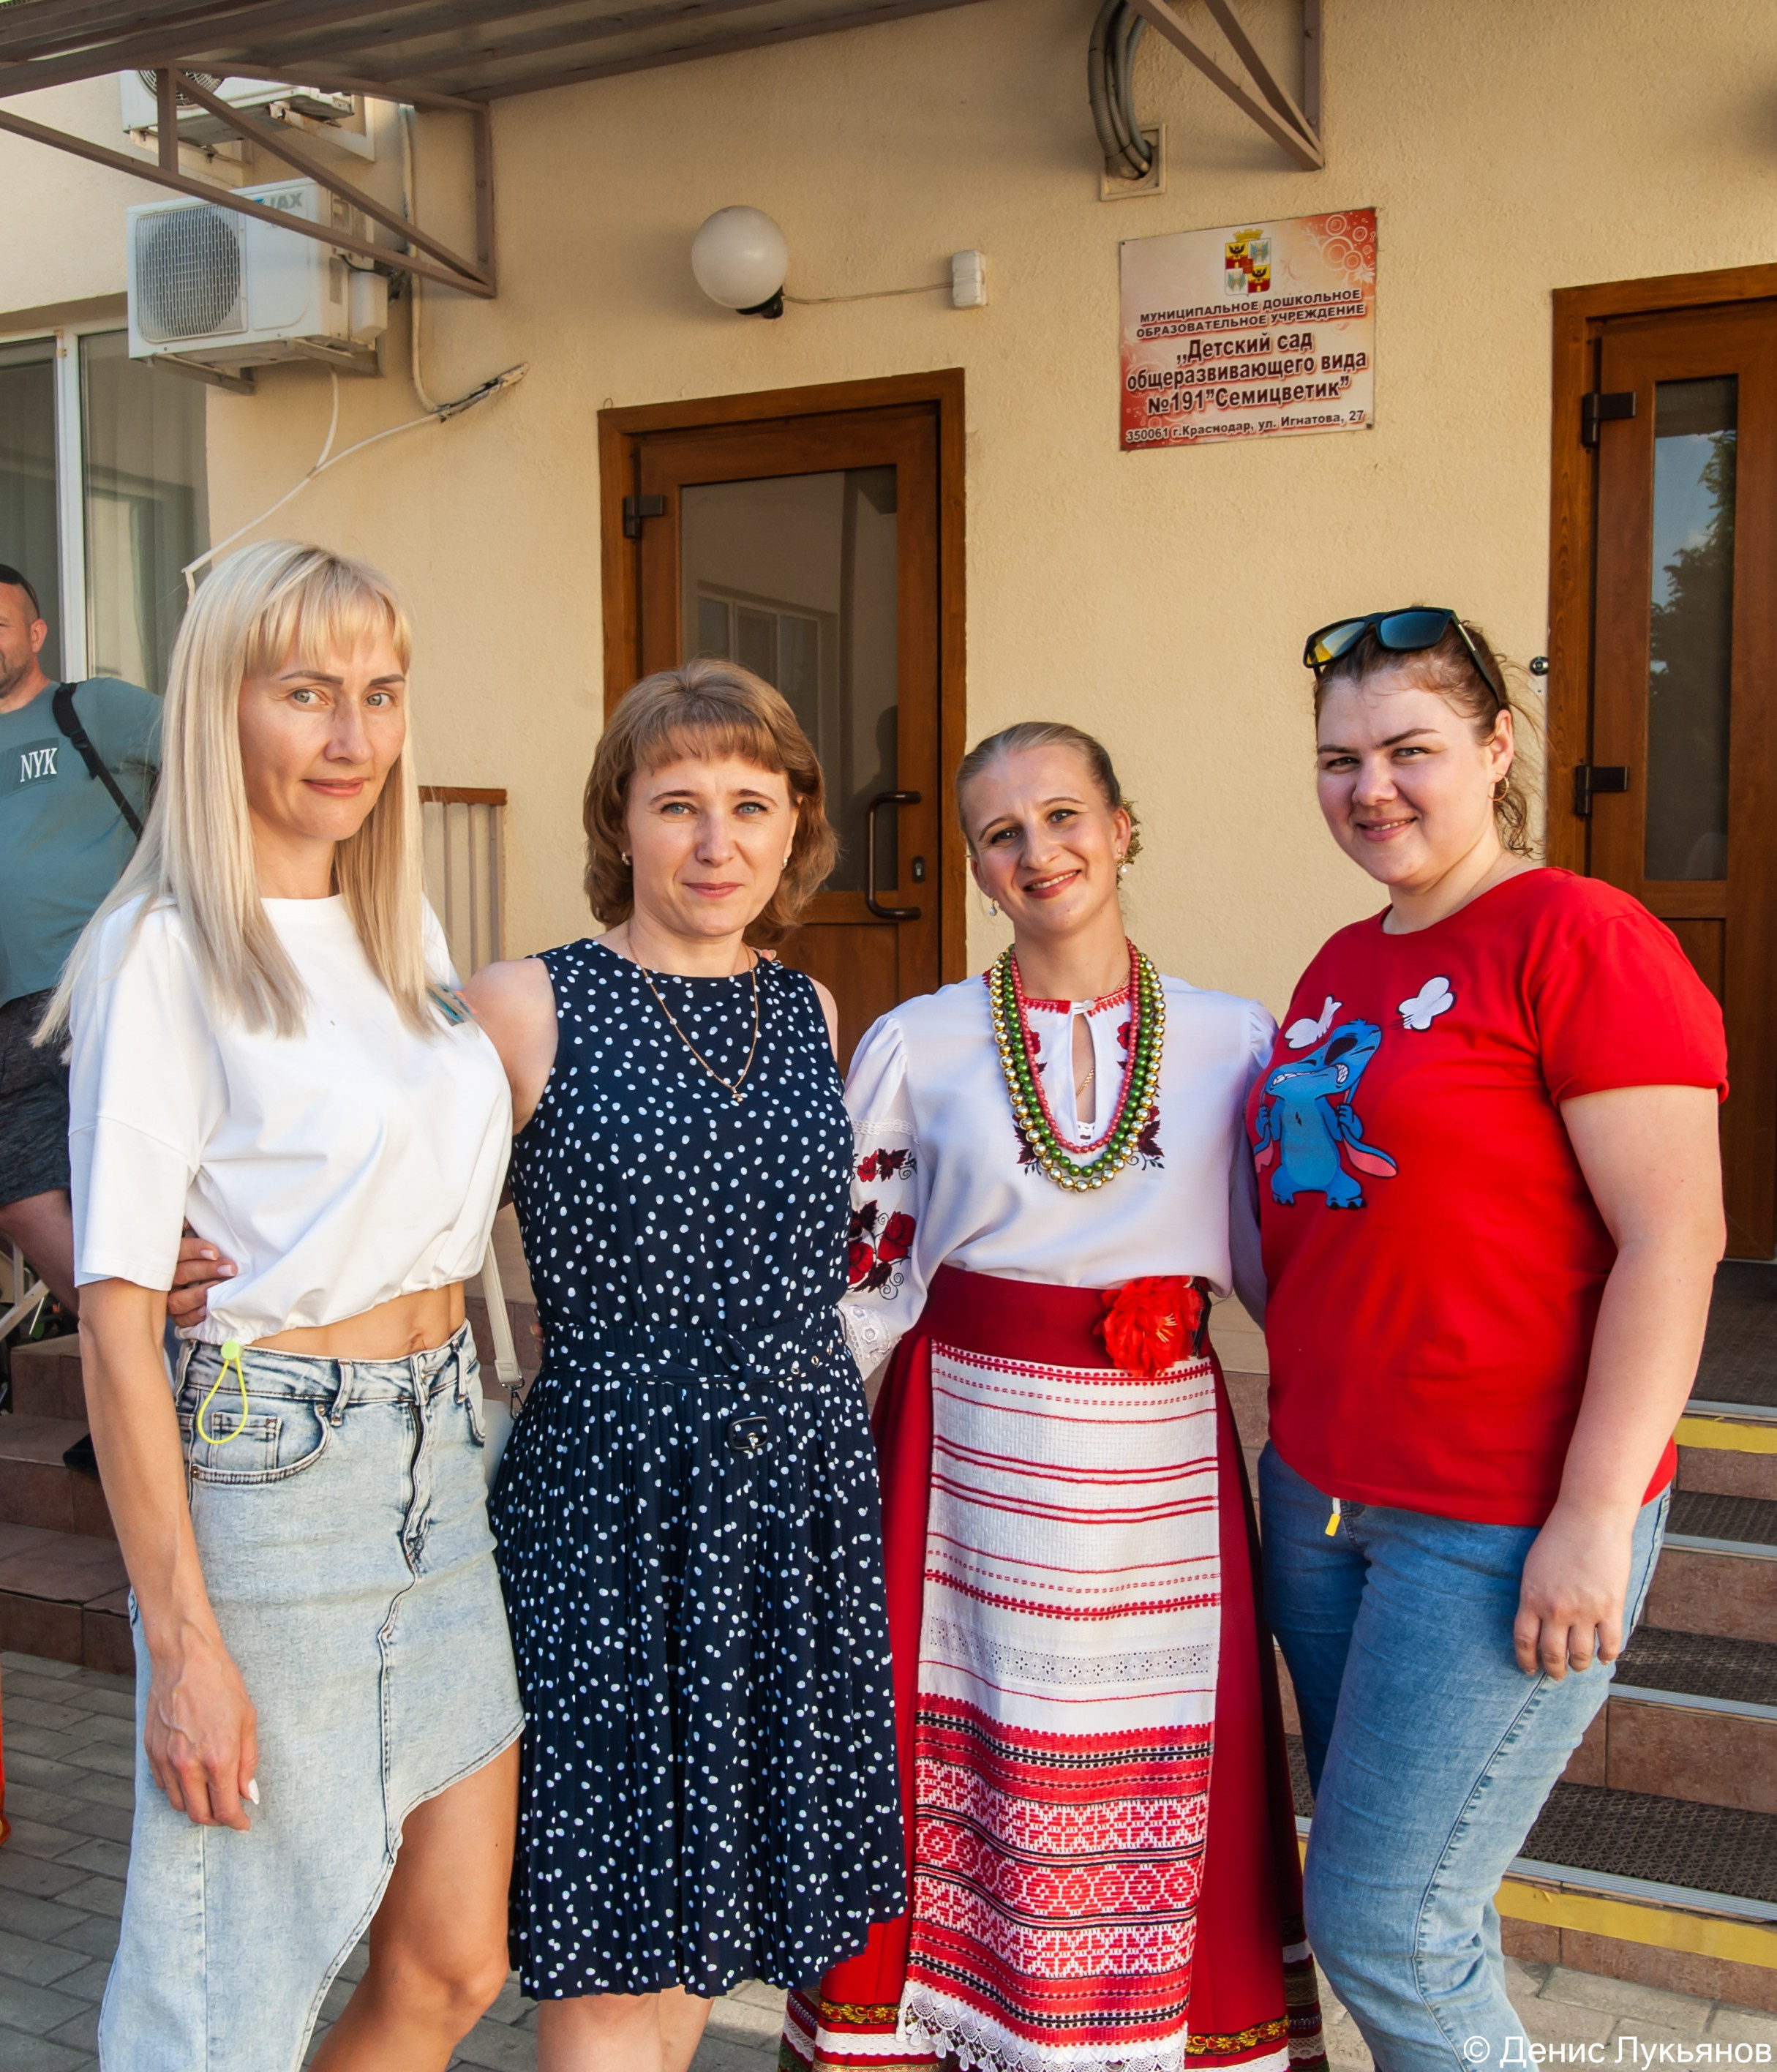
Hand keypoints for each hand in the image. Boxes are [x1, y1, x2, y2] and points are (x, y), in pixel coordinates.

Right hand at [145, 1627, 258, 1828]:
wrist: (185, 1658)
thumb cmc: (222, 1683)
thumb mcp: (248, 1719)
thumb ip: (248, 1762)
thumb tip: (249, 1795)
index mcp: (218, 1757)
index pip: (225, 1809)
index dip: (237, 1822)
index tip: (244, 1823)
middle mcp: (188, 1764)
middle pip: (199, 1814)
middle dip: (217, 1819)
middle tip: (229, 1812)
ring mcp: (165, 1759)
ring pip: (178, 1804)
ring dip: (196, 1807)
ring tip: (211, 1795)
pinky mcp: (150, 1751)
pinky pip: (163, 1785)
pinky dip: (178, 1790)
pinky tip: (191, 1778)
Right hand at [165, 1223, 236, 1330]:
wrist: (186, 1279)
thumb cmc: (191, 1254)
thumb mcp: (186, 1239)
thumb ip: (186, 1229)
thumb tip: (188, 1223)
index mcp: (165, 1257)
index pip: (175, 1251)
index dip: (193, 1250)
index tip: (214, 1251)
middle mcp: (163, 1279)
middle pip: (179, 1274)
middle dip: (205, 1270)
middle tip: (229, 1268)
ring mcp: (166, 1299)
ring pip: (177, 1300)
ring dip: (198, 1295)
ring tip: (217, 1289)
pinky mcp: (174, 1315)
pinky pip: (181, 1320)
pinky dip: (193, 1317)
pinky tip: (206, 1311)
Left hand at [1513, 1502, 1636, 1678]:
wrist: (1590, 1518)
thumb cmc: (1559, 1536)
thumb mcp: (1533, 1567)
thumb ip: (1534, 1596)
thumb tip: (1537, 1622)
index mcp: (1532, 1598)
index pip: (1524, 1642)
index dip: (1526, 1661)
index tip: (1530, 1670)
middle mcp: (1556, 1610)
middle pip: (1552, 1654)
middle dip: (1554, 1670)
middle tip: (1556, 1676)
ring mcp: (1585, 1611)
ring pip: (1581, 1655)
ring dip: (1579, 1666)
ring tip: (1579, 1667)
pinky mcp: (1611, 1608)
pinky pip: (1610, 1644)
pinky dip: (1608, 1655)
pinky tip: (1605, 1657)